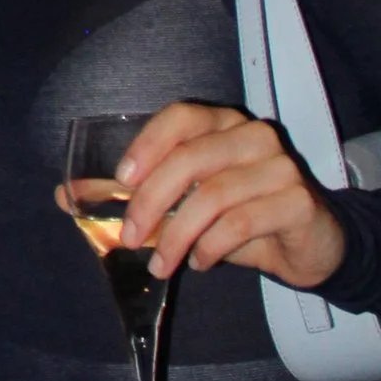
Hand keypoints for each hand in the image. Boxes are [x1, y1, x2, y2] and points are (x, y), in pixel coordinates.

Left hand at [111, 101, 348, 292]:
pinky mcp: (297, 201)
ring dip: (177, 236)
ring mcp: (280, 166)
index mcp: (224, 124)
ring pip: (212, 196)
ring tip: (162, 263)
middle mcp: (254, 136)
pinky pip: (240, 224)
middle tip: (130, 238)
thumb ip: (140, 194)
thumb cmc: (243, 217)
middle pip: (190, 159)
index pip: (181, 117)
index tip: (121, 181)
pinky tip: (199, 262)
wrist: (311, 245)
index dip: (147, 145)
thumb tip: (69, 195)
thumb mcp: (191, 202)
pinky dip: (211, 247)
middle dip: (151, 201)